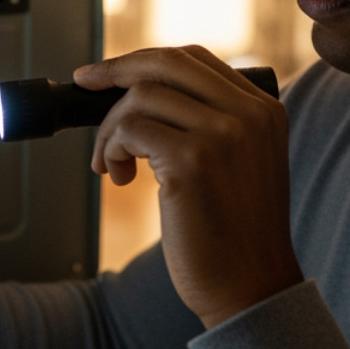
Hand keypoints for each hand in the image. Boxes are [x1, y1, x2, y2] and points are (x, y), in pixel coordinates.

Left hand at [77, 46, 301, 328]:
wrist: (251, 289)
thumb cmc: (235, 235)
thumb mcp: (240, 164)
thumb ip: (211, 124)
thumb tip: (142, 92)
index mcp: (265, 109)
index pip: (195, 58)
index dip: (144, 61)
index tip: (109, 74)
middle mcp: (249, 114)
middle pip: (166, 63)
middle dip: (115, 70)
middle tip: (85, 84)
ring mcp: (223, 135)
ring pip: (141, 96)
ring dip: (111, 129)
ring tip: (112, 164)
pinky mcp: (192, 161)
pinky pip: (129, 130)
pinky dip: (111, 149)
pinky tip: (118, 177)